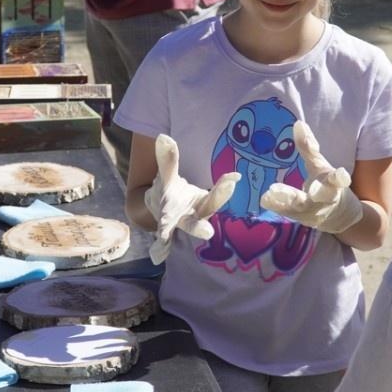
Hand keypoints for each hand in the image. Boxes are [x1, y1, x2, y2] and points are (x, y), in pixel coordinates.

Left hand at [145, 134, 239, 264]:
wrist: (161, 210)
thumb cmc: (172, 193)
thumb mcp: (168, 176)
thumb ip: (167, 159)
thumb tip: (162, 137)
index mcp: (201, 202)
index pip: (215, 196)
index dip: (224, 188)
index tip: (234, 178)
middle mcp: (194, 217)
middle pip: (202, 218)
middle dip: (204, 224)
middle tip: (208, 233)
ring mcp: (180, 227)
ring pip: (185, 229)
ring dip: (180, 237)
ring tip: (174, 239)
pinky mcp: (166, 235)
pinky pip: (164, 242)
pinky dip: (161, 248)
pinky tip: (156, 255)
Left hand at [260, 121, 362, 234]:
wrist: (338, 217)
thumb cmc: (327, 185)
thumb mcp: (321, 166)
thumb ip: (309, 147)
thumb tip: (298, 123)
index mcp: (334, 185)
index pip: (337, 181)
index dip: (339, 178)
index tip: (342, 175)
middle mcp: (325, 201)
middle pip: (318, 197)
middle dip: (310, 190)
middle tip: (292, 185)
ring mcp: (313, 213)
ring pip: (299, 208)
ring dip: (285, 201)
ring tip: (270, 193)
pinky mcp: (301, 220)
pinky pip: (287, 213)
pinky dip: (277, 206)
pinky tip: (265, 199)